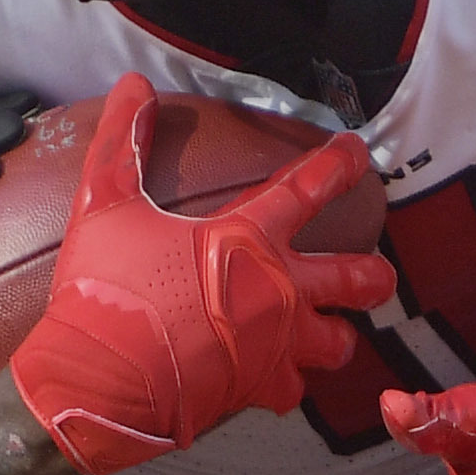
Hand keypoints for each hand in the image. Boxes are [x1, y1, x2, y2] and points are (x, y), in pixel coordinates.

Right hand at [8, 74, 401, 474]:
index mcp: (246, 239)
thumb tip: (131, 84)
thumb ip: (122, 142)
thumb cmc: (107, 291)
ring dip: (335, 336)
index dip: (338, 165)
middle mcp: (277, 291)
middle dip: (373, 273)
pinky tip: (275, 377)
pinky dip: (285, 383)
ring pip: (337, 345)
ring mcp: (273, 346)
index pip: (307, 188)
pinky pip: (290, 390)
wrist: (100, 382)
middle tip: (376, 271)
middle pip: (356, 280)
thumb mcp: (106, 206)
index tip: (359, 153)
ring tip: (329, 333)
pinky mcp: (257, 389)